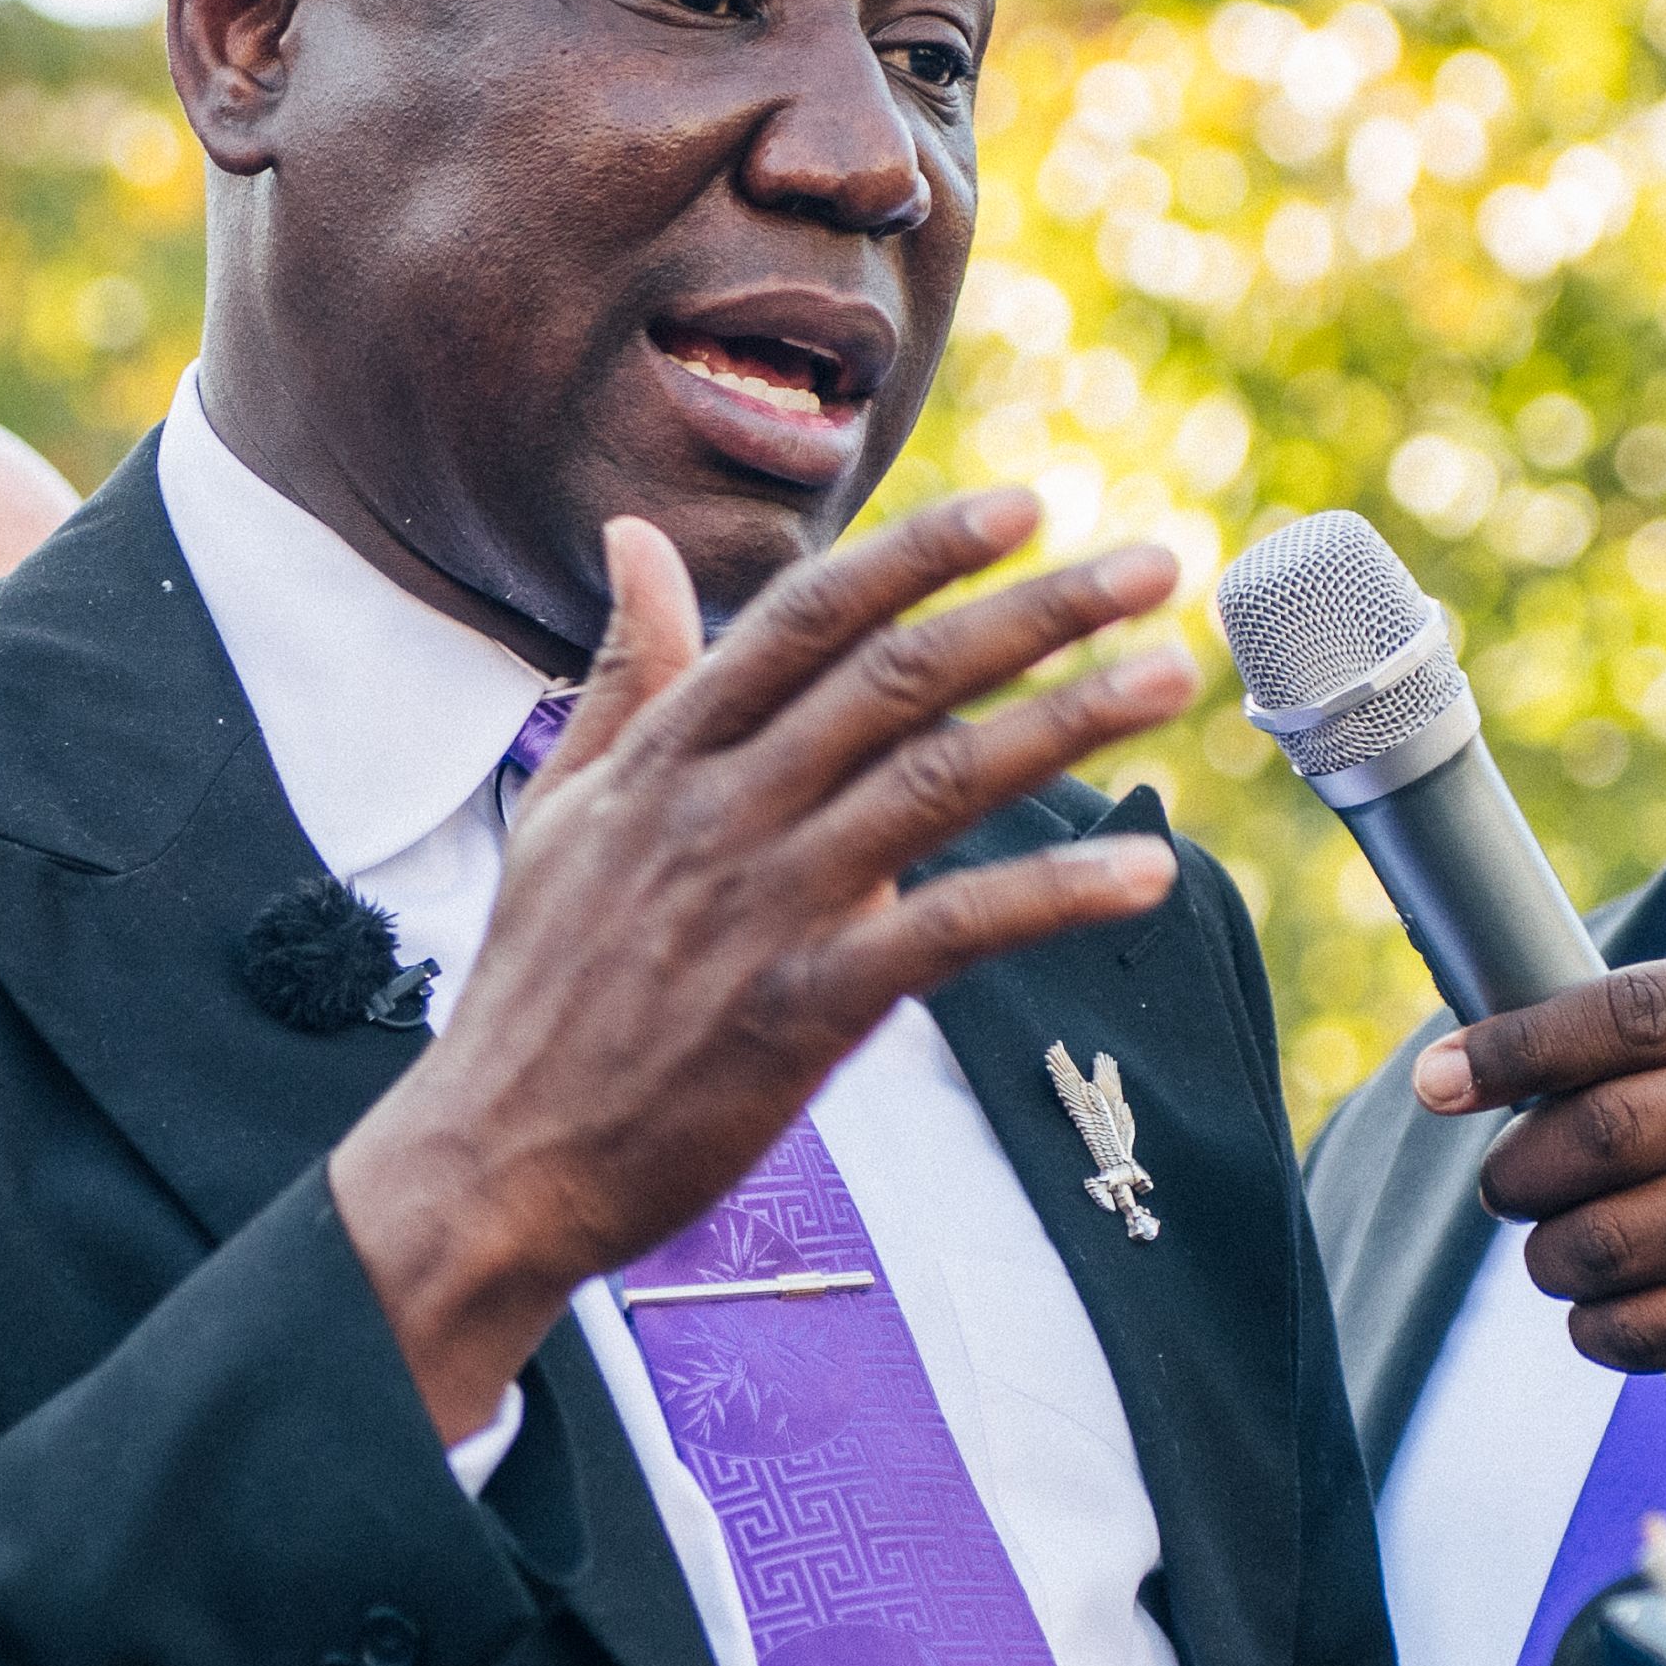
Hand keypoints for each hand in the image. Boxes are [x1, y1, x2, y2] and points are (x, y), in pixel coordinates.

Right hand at [330, 489, 1196, 1440]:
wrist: (493, 1160)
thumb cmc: (535, 989)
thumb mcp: (559, 806)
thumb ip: (624, 672)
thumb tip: (632, 539)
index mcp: (667, 755)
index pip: (810, 619)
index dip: (921, 554)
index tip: (1022, 505)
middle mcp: (720, 810)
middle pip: (897, 677)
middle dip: (1037, 610)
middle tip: (1152, 563)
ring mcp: (763, 906)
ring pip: (936, 780)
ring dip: (1068, 721)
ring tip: (1171, 674)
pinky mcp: (801, 1011)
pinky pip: (948, 934)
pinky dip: (1051, 896)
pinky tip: (1142, 874)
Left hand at [1410, 954, 1665, 1424]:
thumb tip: (1498, 1056)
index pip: (1620, 1015)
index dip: (1510, 1050)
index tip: (1438, 1079)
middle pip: (1601, 1131)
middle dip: (1518, 1170)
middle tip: (1503, 1187)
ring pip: (1615, 1237)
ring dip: (1552, 1257)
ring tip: (1552, 1254)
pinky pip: (1653, 1324)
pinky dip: (1599, 1328)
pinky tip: (1598, 1316)